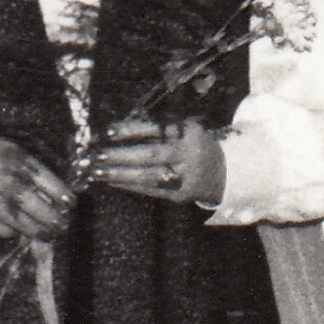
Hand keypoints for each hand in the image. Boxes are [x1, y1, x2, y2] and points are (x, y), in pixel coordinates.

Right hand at [0, 135, 69, 240]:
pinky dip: (9, 231)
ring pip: (11, 215)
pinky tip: (20, 233)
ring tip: (48, 235)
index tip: (71, 204)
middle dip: (48, 215)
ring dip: (33, 229)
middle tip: (62, 226)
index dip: (58, 192)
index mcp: (7, 154)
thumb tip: (60, 202)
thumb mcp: (9, 157)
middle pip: (25, 197)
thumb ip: (32, 173)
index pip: (38, 174)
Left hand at [90, 117, 224, 209]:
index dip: (131, 130)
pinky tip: (113, 182)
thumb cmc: (193, 146)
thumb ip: (156, 131)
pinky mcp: (182, 194)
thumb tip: (115, 132)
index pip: (156, 129)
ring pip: (149, 176)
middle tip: (97, 156)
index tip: (108, 132)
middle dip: (121, 156)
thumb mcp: (183, 131)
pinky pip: (151, 190)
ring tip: (98, 173)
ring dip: (121, 175)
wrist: (226, 173)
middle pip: (151, 155)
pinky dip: (130, 186)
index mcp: (190, 133)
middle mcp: (190, 154)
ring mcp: (187, 176)